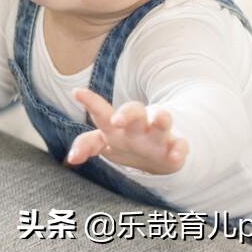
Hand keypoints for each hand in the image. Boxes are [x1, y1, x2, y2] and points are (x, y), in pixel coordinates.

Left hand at [66, 88, 187, 174]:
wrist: (157, 155)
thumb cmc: (126, 142)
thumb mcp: (105, 142)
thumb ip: (87, 144)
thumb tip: (71, 159)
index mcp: (117, 125)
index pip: (102, 112)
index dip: (90, 102)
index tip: (77, 92)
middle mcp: (137, 127)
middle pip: (134, 112)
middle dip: (127, 113)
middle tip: (116, 119)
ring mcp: (157, 136)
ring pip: (161, 123)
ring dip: (162, 120)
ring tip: (160, 117)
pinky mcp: (175, 148)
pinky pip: (180, 146)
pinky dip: (179, 150)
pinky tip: (175, 156)